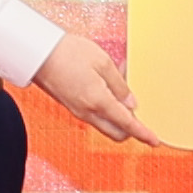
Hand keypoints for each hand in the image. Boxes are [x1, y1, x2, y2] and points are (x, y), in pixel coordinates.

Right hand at [30, 31, 161, 147]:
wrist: (37, 53)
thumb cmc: (66, 52)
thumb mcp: (102, 62)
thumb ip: (120, 85)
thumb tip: (131, 103)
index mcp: (98, 101)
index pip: (127, 125)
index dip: (143, 134)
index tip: (155, 140)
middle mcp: (87, 112)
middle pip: (117, 133)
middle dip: (131, 126)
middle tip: (136, 103)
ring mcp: (78, 111)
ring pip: (106, 124)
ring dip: (118, 113)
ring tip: (118, 83)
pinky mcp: (72, 106)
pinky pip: (95, 115)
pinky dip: (105, 107)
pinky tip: (105, 85)